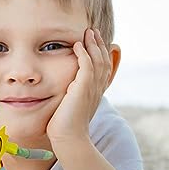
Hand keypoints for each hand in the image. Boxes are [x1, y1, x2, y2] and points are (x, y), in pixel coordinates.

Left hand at [47, 28, 112, 142]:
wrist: (68, 138)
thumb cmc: (65, 126)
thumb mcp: (71, 106)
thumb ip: (71, 95)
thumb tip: (65, 89)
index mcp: (95, 92)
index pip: (102, 67)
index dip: (99, 52)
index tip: (93, 40)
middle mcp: (96, 89)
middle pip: (103, 61)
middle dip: (98, 44)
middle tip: (92, 31)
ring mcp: (91, 89)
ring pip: (97, 61)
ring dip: (92, 45)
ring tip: (87, 33)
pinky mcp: (82, 89)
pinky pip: (86, 66)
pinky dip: (83, 54)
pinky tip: (77, 45)